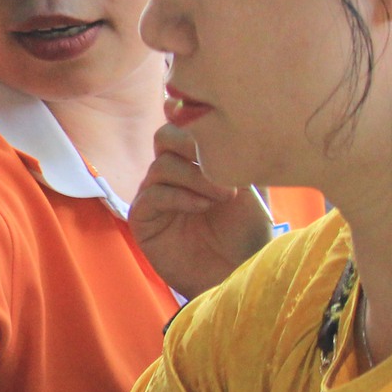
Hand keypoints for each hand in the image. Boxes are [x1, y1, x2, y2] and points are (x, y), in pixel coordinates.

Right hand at [131, 122, 273, 298]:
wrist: (240, 275)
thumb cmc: (248, 234)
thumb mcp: (248, 186)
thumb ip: (232, 154)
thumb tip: (225, 120)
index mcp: (193, 163)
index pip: (181, 126)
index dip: (190, 116)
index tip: (215, 119)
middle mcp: (171, 176)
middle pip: (164, 137)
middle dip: (192, 142)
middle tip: (221, 156)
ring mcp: (154, 197)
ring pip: (162, 166)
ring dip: (196, 176)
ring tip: (226, 194)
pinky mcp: (143, 222)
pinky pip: (152, 195)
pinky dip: (180, 196)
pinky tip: (205, 207)